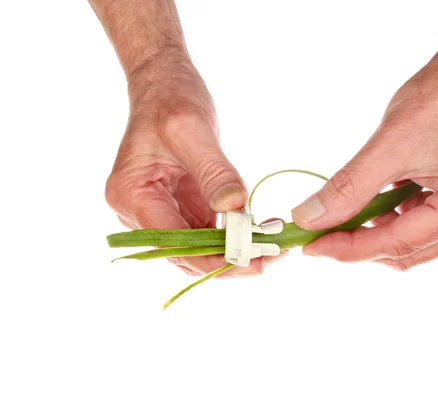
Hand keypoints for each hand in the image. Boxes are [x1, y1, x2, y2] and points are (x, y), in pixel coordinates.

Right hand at [105, 57, 262, 276]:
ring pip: (196, 246)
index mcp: (131, 193)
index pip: (171, 241)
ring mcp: (160, 208)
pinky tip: (261, 231)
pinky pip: (205, 229)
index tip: (250, 263)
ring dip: (232, 250)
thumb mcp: (192, 129)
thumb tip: (235, 207)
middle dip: (226, 259)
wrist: (164, 82)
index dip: (210, 257)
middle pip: (183, 251)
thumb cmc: (170, 98)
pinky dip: (232, 235)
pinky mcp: (180, 204)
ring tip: (272, 248)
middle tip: (270, 259)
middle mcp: (140, 209)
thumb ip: (214, 171)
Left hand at [291, 54, 437, 270]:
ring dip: (376, 230)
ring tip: (345, 210)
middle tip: (318, 233)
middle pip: (408, 251)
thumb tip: (308, 219)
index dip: (349, 249)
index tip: (311, 246)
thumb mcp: (389, 144)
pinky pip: (423, 224)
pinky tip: (376, 198)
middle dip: (361, 243)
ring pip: (413, 242)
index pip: (399, 244)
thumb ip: (348, 188)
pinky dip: (393, 217)